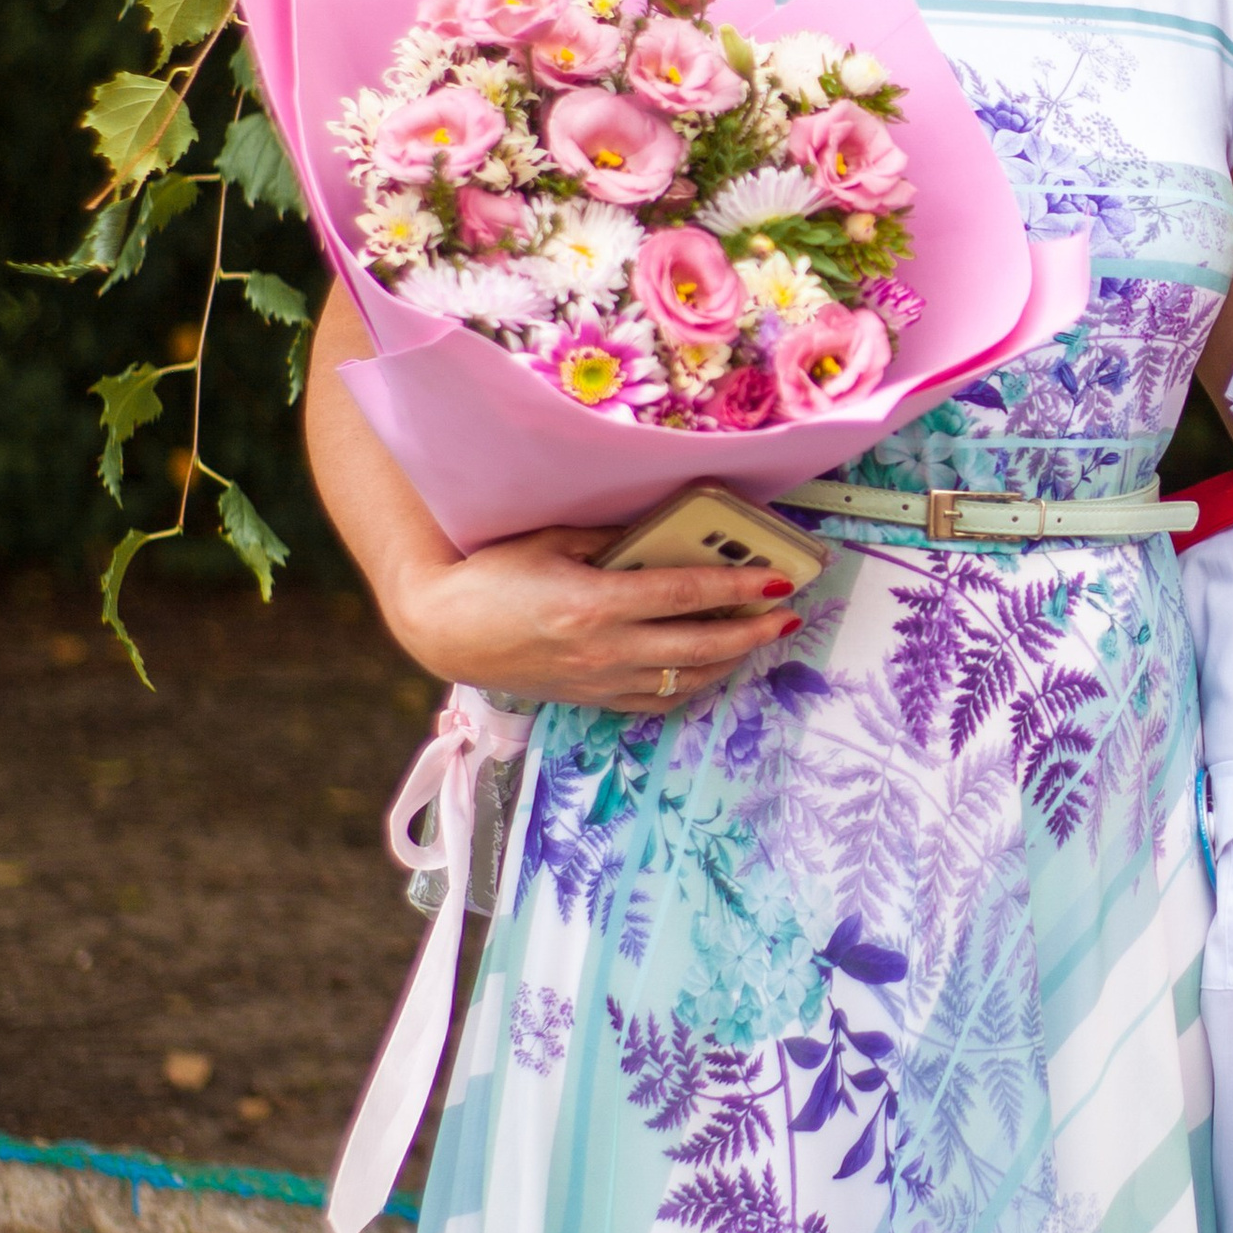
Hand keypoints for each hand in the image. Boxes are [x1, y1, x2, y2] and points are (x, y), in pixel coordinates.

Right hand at [383, 525, 805, 713]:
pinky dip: (692, 686)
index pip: (685, 596)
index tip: (777, 580)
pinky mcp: (592, 699)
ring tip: (758, 640)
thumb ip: (612, 539)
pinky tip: (711, 668)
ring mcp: (600, 681)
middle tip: (788, 617)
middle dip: (753, 632)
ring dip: (730, 662)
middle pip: (700, 645)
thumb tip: (667, 531)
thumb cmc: (491, 577)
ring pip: (686, 680)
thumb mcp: (551, 543)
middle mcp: (604, 649)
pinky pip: (658, 701)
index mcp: (595, 604)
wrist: (444, 631)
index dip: (737, 589)